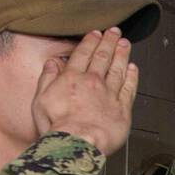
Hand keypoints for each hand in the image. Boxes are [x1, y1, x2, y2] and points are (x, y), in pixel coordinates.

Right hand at [32, 28, 138, 156]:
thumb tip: (53, 63)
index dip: (91, 41)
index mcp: (72, 78)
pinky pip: (129, 88)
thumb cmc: (57, 126)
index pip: (82, 54)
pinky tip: (133, 68)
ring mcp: (109, 94)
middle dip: (109, 42)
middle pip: (103, 57)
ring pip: (118, 69)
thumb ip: (47, 78)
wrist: (78, 143)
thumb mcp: (40, 100)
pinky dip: (132, 76)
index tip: (96, 33)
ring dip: (122, 54)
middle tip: (115, 32)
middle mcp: (92, 82)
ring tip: (125, 44)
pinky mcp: (123, 109)